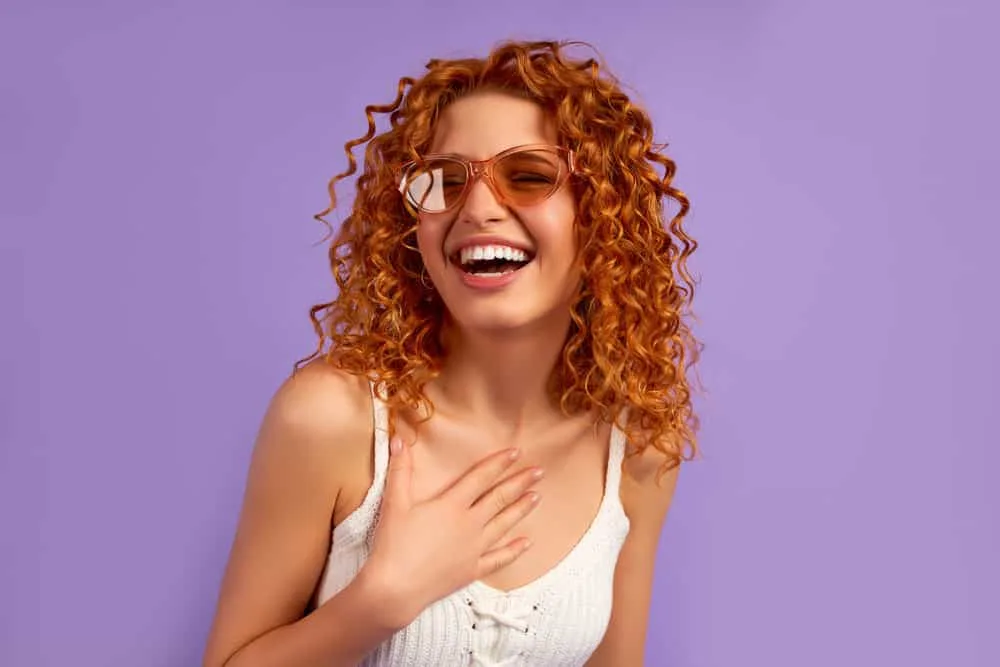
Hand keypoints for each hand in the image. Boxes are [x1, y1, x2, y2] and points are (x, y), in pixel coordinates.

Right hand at [362, 437, 542, 624]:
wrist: (396, 589)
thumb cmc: (394, 545)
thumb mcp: (394, 503)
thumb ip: (400, 470)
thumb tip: (399, 439)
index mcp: (451, 505)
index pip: (480, 477)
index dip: (499, 463)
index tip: (516, 452)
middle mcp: (469, 524)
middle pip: (499, 498)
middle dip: (521, 483)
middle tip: (539, 472)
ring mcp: (474, 548)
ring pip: (504, 525)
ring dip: (521, 510)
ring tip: (537, 497)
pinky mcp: (472, 570)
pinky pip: (499, 559)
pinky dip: (513, 550)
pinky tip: (526, 543)